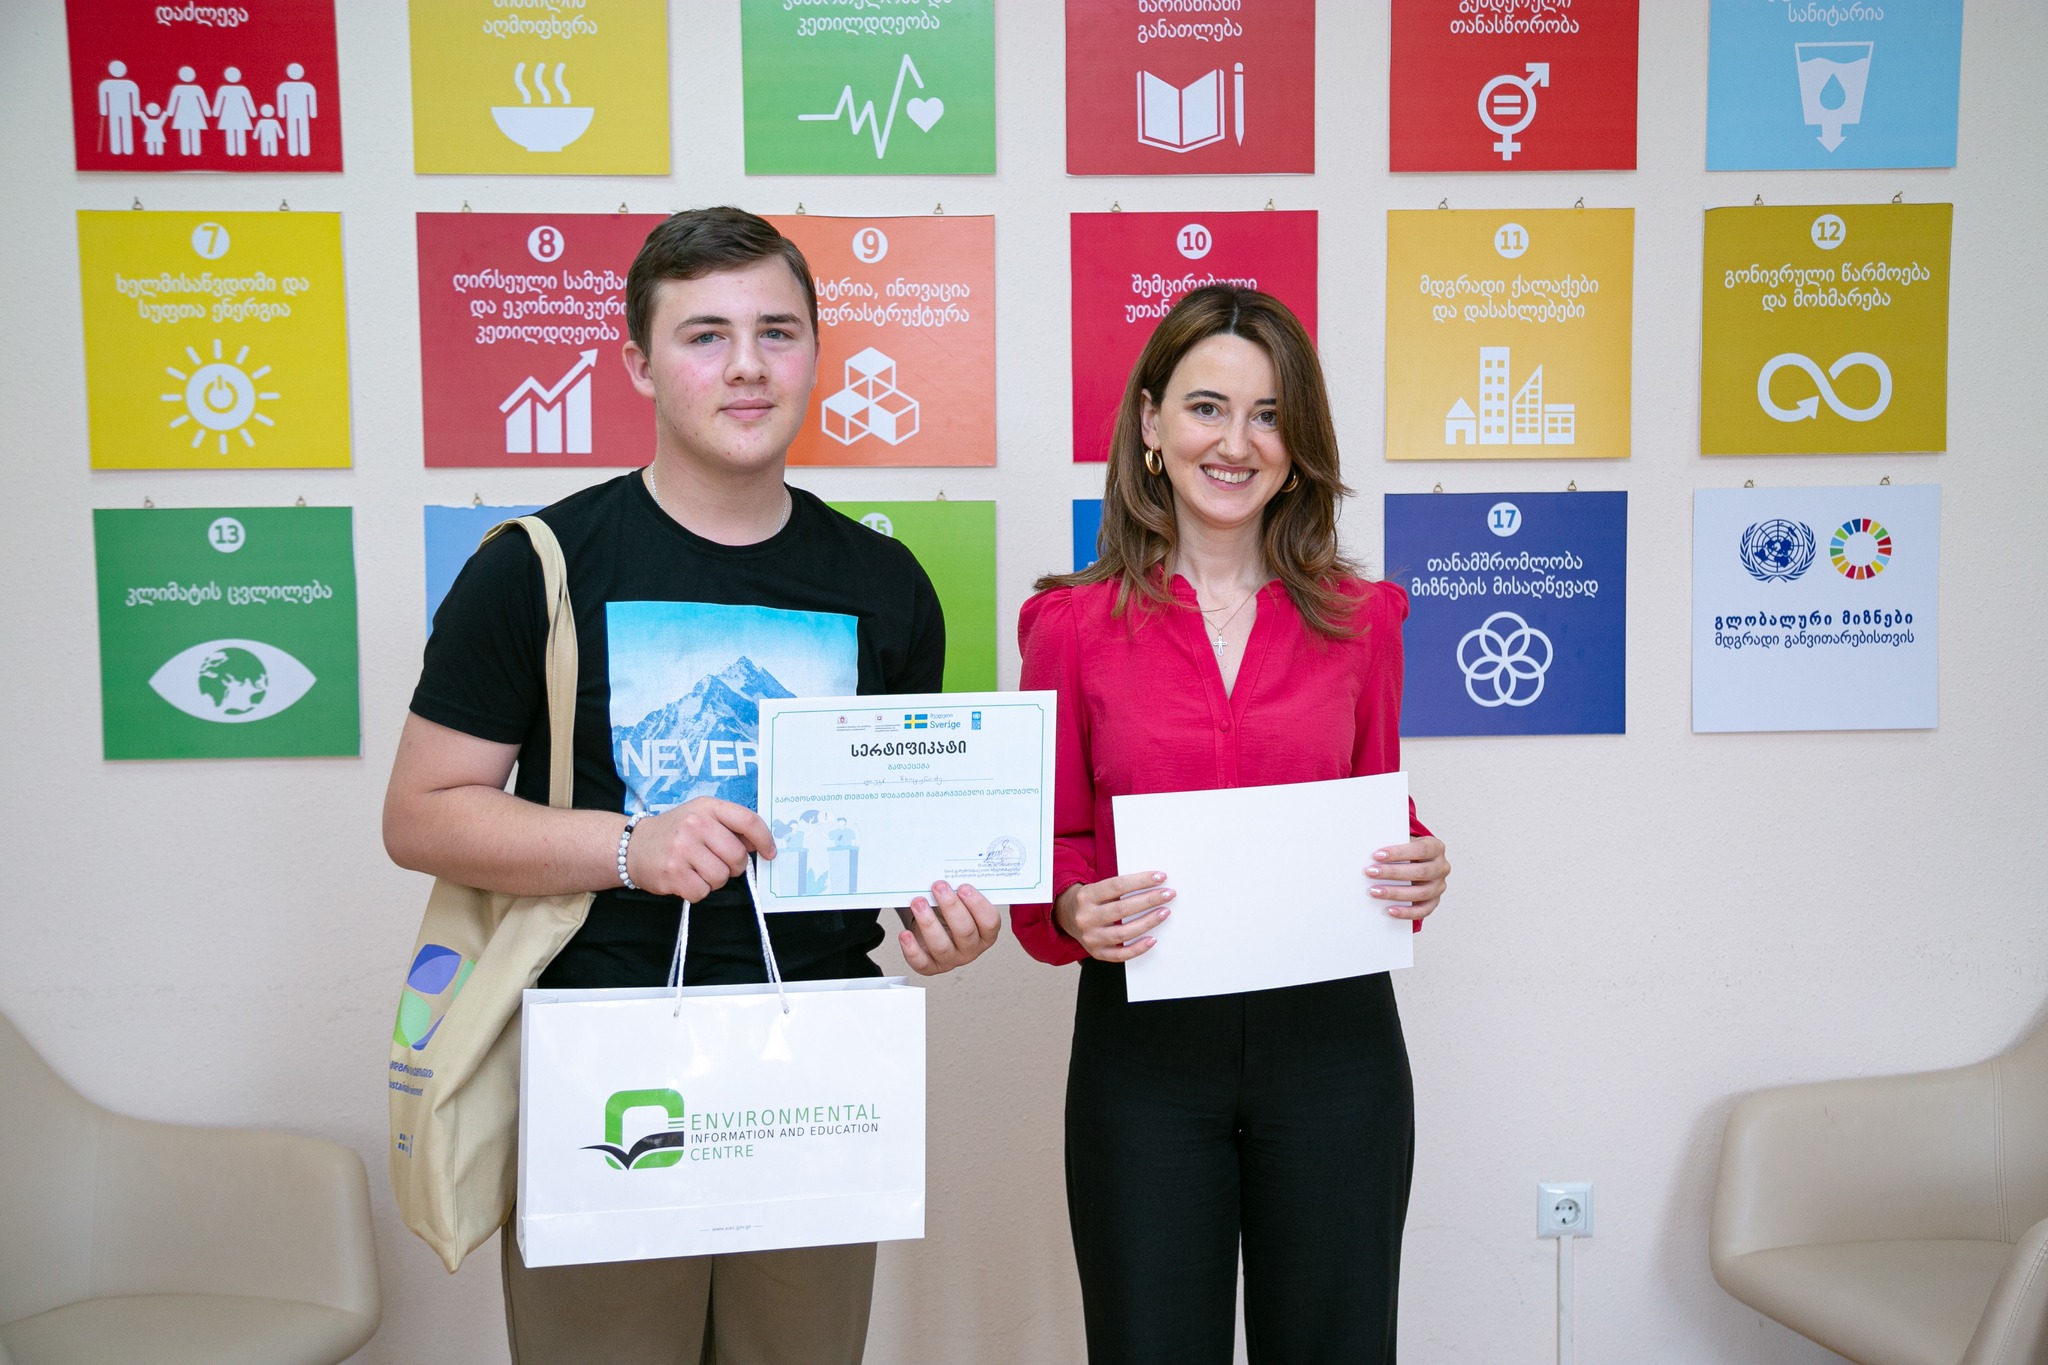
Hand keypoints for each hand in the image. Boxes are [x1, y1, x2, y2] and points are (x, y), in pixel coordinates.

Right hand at [623, 797, 774, 902]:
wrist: (633, 845)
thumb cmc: (675, 832)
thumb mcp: (702, 817)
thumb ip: (730, 826)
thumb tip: (760, 845)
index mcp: (707, 807)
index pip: (748, 820)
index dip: (764, 839)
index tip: (769, 853)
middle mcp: (694, 824)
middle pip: (737, 856)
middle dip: (733, 867)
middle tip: (717, 863)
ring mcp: (681, 849)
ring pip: (721, 877)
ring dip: (714, 881)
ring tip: (697, 870)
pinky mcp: (671, 873)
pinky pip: (702, 892)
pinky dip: (697, 891)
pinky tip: (685, 879)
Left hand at [896, 881, 1001, 974]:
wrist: (934, 928)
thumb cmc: (949, 913)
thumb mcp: (960, 900)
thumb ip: (959, 891)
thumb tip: (947, 874)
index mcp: (985, 933)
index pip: (990, 922)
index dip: (978, 905)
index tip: (963, 887)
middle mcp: (970, 948)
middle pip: (965, 932)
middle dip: (951, 907)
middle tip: (938, 887)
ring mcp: (951, 959)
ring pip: (942, 946)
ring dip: (928, 922)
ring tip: (918, 902)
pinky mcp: (930, 966)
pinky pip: (921, 963)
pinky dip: (911, 949)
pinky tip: (905, 934)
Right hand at [1054, 870, 1172, 961]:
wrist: (1066, 916)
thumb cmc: (1089, 900)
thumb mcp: (1096, 888)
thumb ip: (1118, 888)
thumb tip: (1152, 884)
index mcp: (1086, 896)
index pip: (1117, 886)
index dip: (1141, 881)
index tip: (1160, 877)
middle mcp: (1086, 917)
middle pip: (1122, 909)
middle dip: (1149, 900)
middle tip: (1168, 894)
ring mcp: (1090, 937)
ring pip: (1123, 933)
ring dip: (1148, 922)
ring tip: (1164, 913)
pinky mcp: (1096, 952)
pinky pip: (1120, 955)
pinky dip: (1138, 948)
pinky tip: (1152, 939)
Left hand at [1367, 837, 1449, 920]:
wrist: (1419, 861)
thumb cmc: (1407, 851)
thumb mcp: (1404, 841)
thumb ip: (1393, 844)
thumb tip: (1370, 854)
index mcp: (1436, 847)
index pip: (1421, 849)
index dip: (1398, 852)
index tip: (1377, 855)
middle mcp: (1441, 867)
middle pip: (1420, 872)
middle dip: (1392, 872)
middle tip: (1370, 872)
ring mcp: (1439, 886)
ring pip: (1420, 893)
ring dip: (1395, 893)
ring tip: (1374, 891)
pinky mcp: (1434, 902)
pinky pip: (1423, 910)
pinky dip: (1406, 912)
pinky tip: (1390, 910)